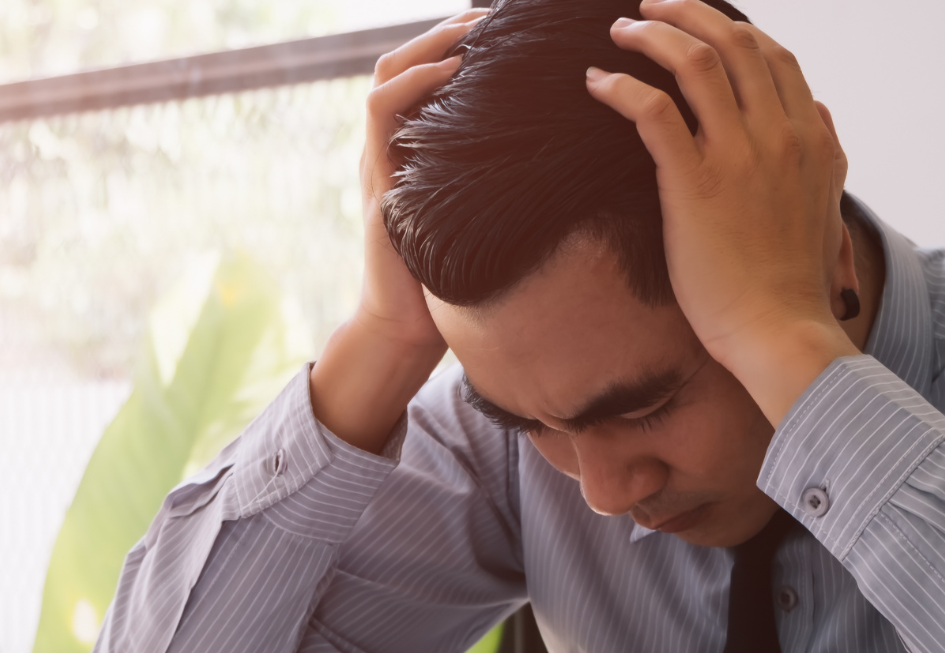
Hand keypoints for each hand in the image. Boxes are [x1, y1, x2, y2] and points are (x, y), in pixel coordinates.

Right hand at [310, 9, 487, 453]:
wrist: (410, 328)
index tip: (504, 27)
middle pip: (404, 60)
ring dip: (428, 45)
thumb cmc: (453, 278)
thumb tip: (565, 156)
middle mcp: (393, 147)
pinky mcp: (378, 181)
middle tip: (489, 14)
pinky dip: (413, 84)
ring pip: (387, 75)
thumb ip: (504, 182)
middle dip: (445, 31)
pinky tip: (449, 72)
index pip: (430, 75)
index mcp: (418, 150)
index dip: (460, 44)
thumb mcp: (485, 216)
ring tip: (470, 30)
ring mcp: (380, 160)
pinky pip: (382, 113)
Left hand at [587, 0, 861, 425]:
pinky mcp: (694, 184)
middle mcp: (780, 135)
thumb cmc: (794, 281)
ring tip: (621, 33)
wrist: (780, 331)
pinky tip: (598, 82)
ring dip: (651, 36)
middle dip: (687, 12)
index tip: (697, 23)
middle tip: (649, 8)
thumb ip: (825, 152)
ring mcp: (739, 156)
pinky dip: (622, 86)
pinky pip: (654, 111)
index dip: (731, 27)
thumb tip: (819, 113)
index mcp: (811, 137)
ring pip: (695, 62)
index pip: (773, 54)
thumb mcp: (829, 205)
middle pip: (733, 41)